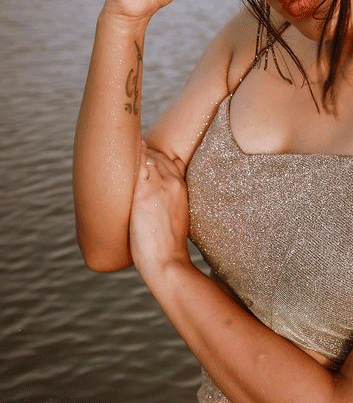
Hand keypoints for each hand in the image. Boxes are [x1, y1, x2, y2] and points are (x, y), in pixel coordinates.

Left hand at [129, 141, 190, 280]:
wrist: (168, 262)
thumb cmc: (168, 248)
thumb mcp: (176, 220)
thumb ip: (167, 206)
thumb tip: (153, 209)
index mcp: (182, 189)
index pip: (170, 163)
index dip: (156, 156)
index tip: (144, 151)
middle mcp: (173, 184)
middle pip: (158, 157)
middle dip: (145, 149)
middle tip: (128, 140)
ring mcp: (159, 187)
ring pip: (147, 158)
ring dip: (136, 149)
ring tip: (121, 140)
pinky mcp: (144, 194)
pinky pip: (136, 165)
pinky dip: (130, 154)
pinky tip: (120, 145)